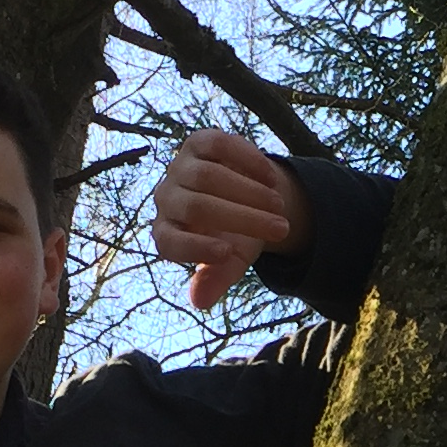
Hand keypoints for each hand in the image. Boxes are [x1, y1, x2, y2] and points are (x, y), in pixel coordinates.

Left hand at [150, 130, 310, 310]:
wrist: (244, 199)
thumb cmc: (234, 237)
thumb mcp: (230, 261)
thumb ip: (216, 279)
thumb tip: (200, 303)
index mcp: (167, 234)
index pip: (170, 242)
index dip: (195, 247)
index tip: (228, 253)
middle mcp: (166, 199)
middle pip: (198, 206)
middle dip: (243, 218)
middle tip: (280, 229)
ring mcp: (180, 168)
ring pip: (209, 176)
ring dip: (250, 191)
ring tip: (279, 206)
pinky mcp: (199, 143)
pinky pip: (219, 145)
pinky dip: (247, 159)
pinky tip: (270, 176)